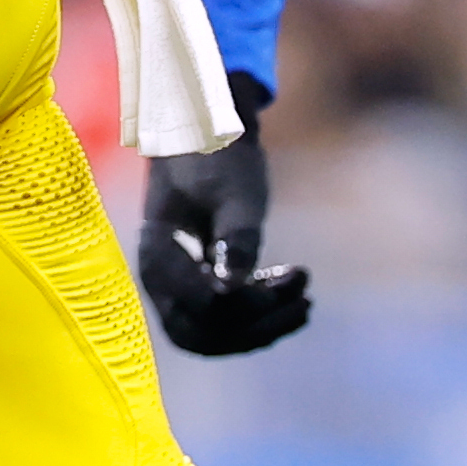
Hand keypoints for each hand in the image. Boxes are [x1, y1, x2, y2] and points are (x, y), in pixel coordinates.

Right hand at [139, 86, 310, 355]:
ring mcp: (180, 286)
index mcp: (159, 258)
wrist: (206, 130)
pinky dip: (259, 316)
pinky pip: (225, 320)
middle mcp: (164, 281)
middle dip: (257, 329)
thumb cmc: (215, 153)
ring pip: (215, 334)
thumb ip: (234, 238)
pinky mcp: (200, 283)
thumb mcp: (232, 191)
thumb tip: (231, 288)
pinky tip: (293, 293)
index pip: (201, 308)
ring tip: (306, 299)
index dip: (245, 307)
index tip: (287, 280)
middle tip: (305, 302)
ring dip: (263, 326)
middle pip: (204, 335)